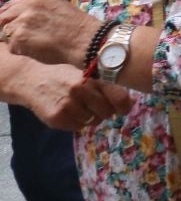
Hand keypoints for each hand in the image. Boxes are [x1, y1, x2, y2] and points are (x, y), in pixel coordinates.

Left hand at [0, 0, 98, 67]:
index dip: (10, 16)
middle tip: (22, 37)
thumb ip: (36, 8)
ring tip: (35, 43)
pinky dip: (21, 50)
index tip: (13, 24)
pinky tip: (37, 49)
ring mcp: (23, 19)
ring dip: (16, 40)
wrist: (86, 41)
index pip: (12, 4)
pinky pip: (11, 46)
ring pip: (5, 32)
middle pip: (3, 17)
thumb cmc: (75, 28)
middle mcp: (30, 3)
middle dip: (8, 28)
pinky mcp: (19, 36)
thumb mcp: (57, 7)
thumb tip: (14, 19)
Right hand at [9, 59, 132, 131]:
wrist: (31, 80)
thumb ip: (105, 85)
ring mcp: (68, 105)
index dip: (124, 106)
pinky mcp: (57, 118)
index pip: (119, 97)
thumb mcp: (85, 73)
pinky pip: (78, 127)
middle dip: (105, 112)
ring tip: (80, 107)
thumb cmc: (64, 76)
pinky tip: (69, 112)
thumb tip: (129, 102)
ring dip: (90, 118)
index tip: (123, 108)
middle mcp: (81, 90)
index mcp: (92, 77)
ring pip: (92, 121)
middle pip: (107, 112)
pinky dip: (77, 122)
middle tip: (96, 107)